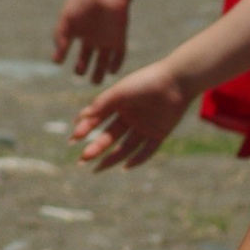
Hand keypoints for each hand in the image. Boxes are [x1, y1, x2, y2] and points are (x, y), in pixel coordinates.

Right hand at [52, 0, 142, 82]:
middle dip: (83, 67)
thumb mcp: (67, 20)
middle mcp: (92, 35)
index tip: (60, 62)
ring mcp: (106, 38)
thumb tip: (56, 62)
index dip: (64, 55)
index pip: (70, 46)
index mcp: (78, 29)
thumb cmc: (84, 1)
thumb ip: (60, 39)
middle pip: (87, 57)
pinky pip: (119, 55)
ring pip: (103, 60)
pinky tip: (110, 71)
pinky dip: (116, 64)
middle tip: (79, 74)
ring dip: (100, 72)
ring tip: (95, 82)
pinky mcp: (119, 38)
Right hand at [74, 63, 194, 170]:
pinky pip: (146, 151)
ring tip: (97, 169)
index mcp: (119, 104)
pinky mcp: (159, 134)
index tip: (73, 139)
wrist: (175, 81)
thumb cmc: (145, 82)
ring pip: (125, 147)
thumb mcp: (120, 92)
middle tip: (82, 160)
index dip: (85, 129)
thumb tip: (80, 118)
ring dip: (111, 158)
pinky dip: (136, 160)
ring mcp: (144, 126)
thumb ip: (101, 104)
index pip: (98, 120)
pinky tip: (123, 167)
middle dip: (96, 148)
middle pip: (110, 136)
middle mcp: (130, 117)